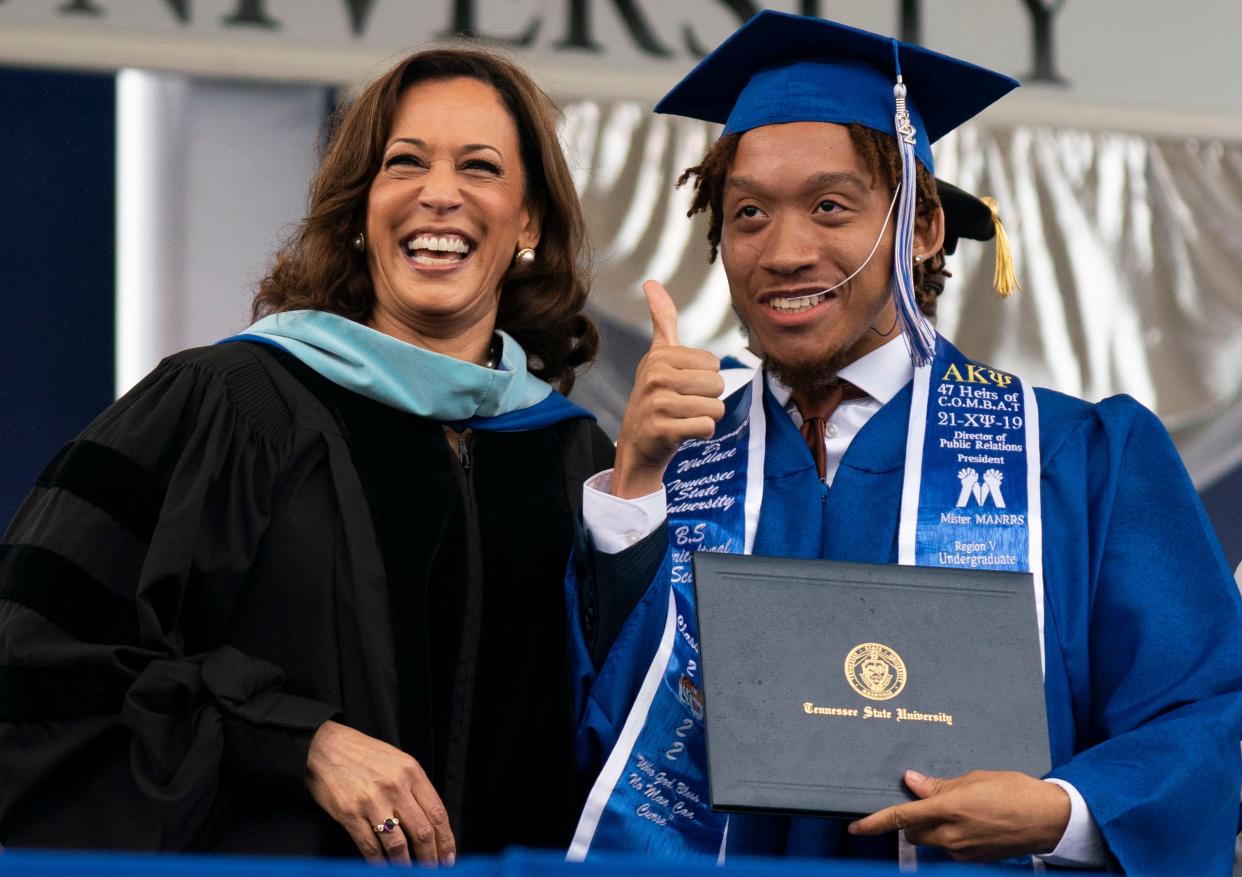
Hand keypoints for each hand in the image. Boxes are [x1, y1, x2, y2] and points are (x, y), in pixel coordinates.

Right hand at [306, 720, 455, 865]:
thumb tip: (429, 821)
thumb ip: (413, 787)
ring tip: (410, 872)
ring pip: (398, 845)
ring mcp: (372, 802)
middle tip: (434, 870)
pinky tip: (385, 868)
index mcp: (411, 772)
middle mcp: (395, 786)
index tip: (449, 856)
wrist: (325, 747)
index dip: (446, 839)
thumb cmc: (362, 754)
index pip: (437, 812)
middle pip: (422, 832)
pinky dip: (379, 863)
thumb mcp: (397, 760)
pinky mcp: (350, 814)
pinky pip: (370, 847)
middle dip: (431, 857)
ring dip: (406, 865)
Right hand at [611, 280, 725, 498]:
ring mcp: (657, 404)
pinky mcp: (662, 430)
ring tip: (683, 419)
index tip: (683, 386)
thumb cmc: (655, 396)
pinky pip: (706, 427)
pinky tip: (682, 433)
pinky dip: (700, 434)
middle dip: (708, 399)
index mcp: (660, 356)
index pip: (714, 364)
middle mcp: (656, 377)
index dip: (705, 378)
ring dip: (705, 418)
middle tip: (684, 406)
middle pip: (717, 385)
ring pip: (715, 408)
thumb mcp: (658, 357)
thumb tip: (651, 282)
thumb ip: (661, 320)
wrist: (637, 443)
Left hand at [848, 769, 1070, 861]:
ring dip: (932, 828)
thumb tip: (912, 782)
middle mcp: (952, 835)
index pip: (902, 818)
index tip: (855, 827)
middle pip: (914, 833)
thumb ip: (939, 786)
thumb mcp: (975, 780)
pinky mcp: (974, 860)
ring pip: (931, 841)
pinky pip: (950, 848)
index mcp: (949, 809)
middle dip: (912, 821)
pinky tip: (971, 822)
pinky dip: (950, 835)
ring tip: (958, 809)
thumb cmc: (1015, 791)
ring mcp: (963, 852)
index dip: (875, 823)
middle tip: (929, 802)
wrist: (1050, 819)